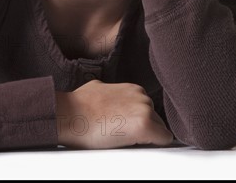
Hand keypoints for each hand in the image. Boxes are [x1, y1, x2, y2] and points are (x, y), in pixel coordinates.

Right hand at [56, 80, 173, 148]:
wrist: (70, 114)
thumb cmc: (79, 104)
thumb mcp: (100, 88)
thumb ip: (114, 93)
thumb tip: (112, 97)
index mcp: (133, 89)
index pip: (147, 109)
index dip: (138, 121)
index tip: (129, 128)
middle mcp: (142, 97)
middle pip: (155, 118)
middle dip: (144, 128)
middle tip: (124, 135)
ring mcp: (144, 110)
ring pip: (159, 128)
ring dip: (148, 136)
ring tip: (125, 140)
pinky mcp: (145, 126)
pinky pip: (164, 139)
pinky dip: (156, 145)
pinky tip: (140, 147)